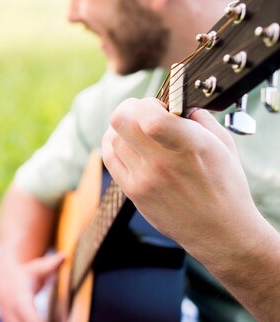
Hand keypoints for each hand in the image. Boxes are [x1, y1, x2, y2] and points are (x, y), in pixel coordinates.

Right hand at [0, 253, 63, 321]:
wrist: (4, 277)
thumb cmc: (26, 273)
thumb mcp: (37, 267)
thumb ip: (52, 264)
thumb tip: (65, 255)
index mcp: (19, 298)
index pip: (29, 316)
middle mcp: (11, 312)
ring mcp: (8, 321)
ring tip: (61, 321)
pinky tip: (51, 321)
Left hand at [102, 97, 259, 253]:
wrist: (221, 231)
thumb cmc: (225, 185)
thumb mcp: (222, 144)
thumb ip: (199, 117)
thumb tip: (179, 103)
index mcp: (190, 145)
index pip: (150, 117)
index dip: (148, 103)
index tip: (158, 107)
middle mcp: (163, 162)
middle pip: (120, 121)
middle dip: (129, 108)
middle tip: (141, 112)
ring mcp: (144, 178)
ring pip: (113, 137)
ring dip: (122, 128)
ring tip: (138, 130)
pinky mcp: (133, 191)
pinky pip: (109, 157)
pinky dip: (112, 143)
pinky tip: (125, 142)